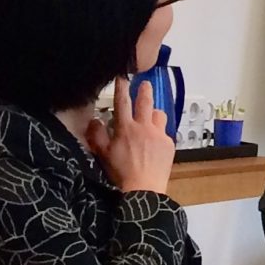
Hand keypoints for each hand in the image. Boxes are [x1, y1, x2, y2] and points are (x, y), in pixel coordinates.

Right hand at [87, 75, 175, 194]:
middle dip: (145, 90)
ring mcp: (159, 134)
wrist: (144, 187)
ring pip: (159, 115)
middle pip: (145, 102)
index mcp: (125, 128)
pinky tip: (154, 143)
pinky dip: (159, 134)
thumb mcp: (102, 154)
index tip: (122, 77)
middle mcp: (144, 127)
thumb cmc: (121, 173)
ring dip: (154, 114)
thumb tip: (94, 121)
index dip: (121, 88)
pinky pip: (165, 132)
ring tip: (150, 119)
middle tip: (145, 84)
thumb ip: (97, 135)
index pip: (122, 102)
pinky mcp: (169, 143)